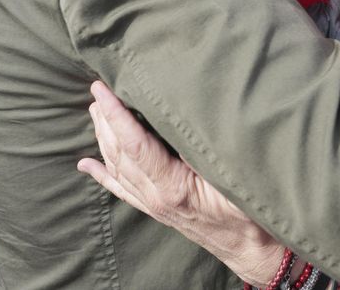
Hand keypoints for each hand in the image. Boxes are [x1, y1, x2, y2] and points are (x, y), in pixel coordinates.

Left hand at [77, 81, 286, 285]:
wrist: (253, 250)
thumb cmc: (250, 213)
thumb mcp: (233, 177)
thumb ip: (208, 151)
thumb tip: (187, 118)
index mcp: (173, 186)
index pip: (135, 143)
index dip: (116, 114)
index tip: (103, 89)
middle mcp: (156, 197)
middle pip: (119, 153)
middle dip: (105, 120)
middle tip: (96, 90)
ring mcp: (153, 205)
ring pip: (117, 168)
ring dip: (103, 138)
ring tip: (95, 111)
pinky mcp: (156, 210)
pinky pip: (122, 190)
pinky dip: (102, 174)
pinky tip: (86, 164)